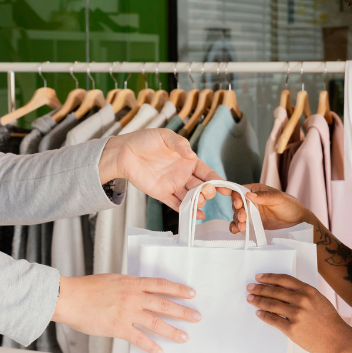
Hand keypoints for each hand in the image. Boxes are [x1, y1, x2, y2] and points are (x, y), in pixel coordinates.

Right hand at [52, 274, 201, 352]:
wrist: (68, 297)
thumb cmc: (86, 288)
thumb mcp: (111, 280)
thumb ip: (126, 286)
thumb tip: (137, 291)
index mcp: (131, 283)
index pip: (161, 285)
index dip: (178, 289)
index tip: (191, 293)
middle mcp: (133, 296)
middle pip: (164, 304)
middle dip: (183, 311)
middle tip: (196, 317)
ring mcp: (127, 312)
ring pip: (156, 322)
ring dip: (173, 330)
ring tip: (184, 337)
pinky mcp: (118, 327)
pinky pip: (140, 338)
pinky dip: (151, 346)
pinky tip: (159, 351)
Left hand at [99, 129, 229, 217]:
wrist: (124, 152)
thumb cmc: (145, 140)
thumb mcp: (164, 136)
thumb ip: (179, 144)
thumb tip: (191, 155)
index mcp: (188, 160)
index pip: (207, 172)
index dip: (218, 180)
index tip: (227, 188)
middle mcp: (183, 174)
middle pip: (201, 187)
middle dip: (207, 192)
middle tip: (207, 192)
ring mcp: (173, 185)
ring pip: (190, 197)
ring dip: (197, 202)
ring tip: (200, 203)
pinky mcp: (161, 194)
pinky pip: (176, 204)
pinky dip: (185, 210)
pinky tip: (195, 215)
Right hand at [229, 184, 309, 233]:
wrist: (296, 220)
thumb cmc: (289, 205)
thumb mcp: (278, 198)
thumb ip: (264, 196)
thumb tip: (249, 195)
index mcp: (255, 191)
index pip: (239, 191)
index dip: (236, 197)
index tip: (238, 205)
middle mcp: (250, 201)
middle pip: (236, 205)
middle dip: (237, 212)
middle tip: (243, 218)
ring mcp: (250, 212)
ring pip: (237, 215)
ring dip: (237, 221)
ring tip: (242, 227)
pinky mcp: (252, 222)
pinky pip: (241, 224)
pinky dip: (236, 227)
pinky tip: (236, 231)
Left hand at [246, 273, 351, 352]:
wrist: (338, 340)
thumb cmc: (330, 321)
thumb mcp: (319, 300)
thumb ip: (303, 294)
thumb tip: (281, 290)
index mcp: (308, 291)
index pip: (283, 279)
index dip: (269, 277)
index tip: (259, 277)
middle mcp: (301, 300)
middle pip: (274, 291)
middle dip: (259, 288)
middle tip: (250, 287)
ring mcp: (296, 314)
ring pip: (271, 304)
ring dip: (258, 300)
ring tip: (250, 299)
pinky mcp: (292, 329)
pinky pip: (273, 319)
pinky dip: (263, 315)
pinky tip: (258, 312)